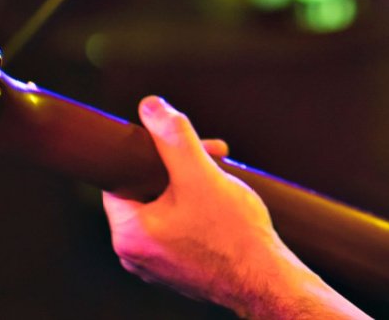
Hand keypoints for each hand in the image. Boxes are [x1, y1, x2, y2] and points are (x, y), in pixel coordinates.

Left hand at [101, 96, 308, 315]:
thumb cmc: (233, 235)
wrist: (267, 282)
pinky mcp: (180, 270)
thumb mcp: (201, 175)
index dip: (151, 152)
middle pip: (147, 190)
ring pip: (166, 207)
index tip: (177, 143)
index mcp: (128, 234)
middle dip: (181, 166)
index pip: (121, 177)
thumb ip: (173, 137)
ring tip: (223, 177)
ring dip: (193, 185)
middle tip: (212, 155)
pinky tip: (225, 203)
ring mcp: (157, 266)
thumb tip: (150, 106)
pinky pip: (180, 228)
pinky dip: (198, 210)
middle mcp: (135, 255)